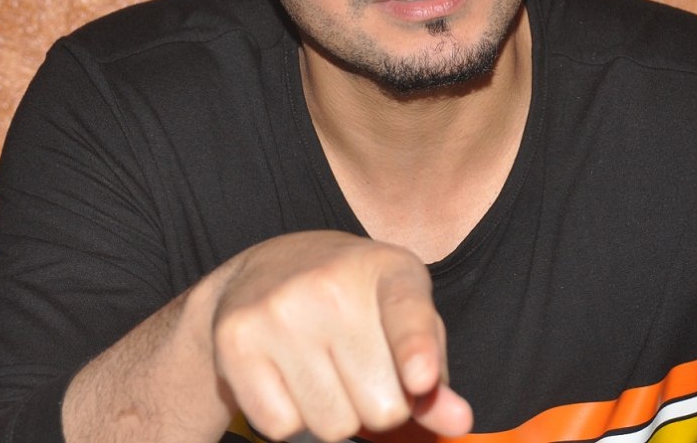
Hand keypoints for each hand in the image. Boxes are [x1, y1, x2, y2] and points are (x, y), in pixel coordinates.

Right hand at [210, 231, 472, 441]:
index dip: (417, 351)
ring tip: (322, 369)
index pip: (408, 315)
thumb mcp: (401, 319)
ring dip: (334, 415)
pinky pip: (281, 427)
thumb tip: (459, 422)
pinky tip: (287, 376)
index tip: (421, 378)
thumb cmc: (352, 303)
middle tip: (357, 368)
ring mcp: (279, 309)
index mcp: (389, 270)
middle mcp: (330, 283)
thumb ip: (433, 372)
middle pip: (381, 407)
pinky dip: (289, 418)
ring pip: (332, 425)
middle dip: (377, 406)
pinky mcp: (236, 340)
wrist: (260, 271)